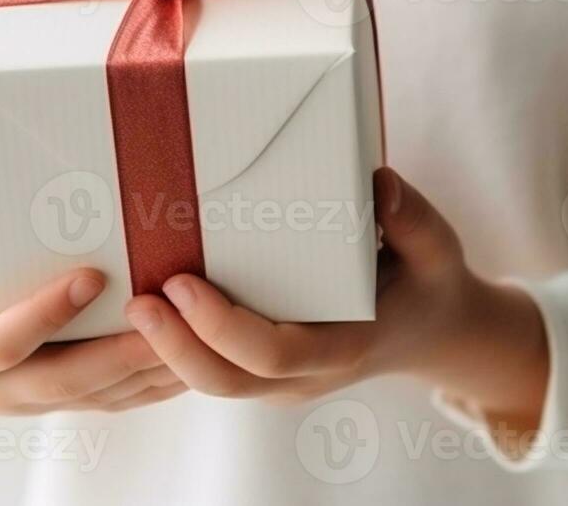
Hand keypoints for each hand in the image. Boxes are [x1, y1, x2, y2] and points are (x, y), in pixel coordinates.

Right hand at [0, 223, 184, 413]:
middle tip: (163, 315)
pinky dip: (156, 380)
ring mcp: (40, 402)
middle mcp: (4, 391)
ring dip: (148, 368)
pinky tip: (193, 350)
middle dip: (118, 352)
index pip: (3, 344)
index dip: (43, 314)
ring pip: (102, 395)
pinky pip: (119, 398)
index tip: (88, 276)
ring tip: (193, 329)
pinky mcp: (69, 401)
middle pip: (67, 380)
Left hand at [122, 169, 548, 427]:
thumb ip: (412, 218)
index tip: (184, 283)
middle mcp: (307, 374)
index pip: (274, 353)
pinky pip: (212, 366)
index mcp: (345, 346)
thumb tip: (379, 185)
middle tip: (137, 298)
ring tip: (131, 299)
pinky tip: (146, 304)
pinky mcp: (264, 368)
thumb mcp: (436, 246)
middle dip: (174, 346)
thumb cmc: (427, 279)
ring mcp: (282, 379)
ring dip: (165, 348)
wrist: (433, 327)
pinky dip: (177, 344)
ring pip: (211, 381)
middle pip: (226, 380)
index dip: (221, 325)